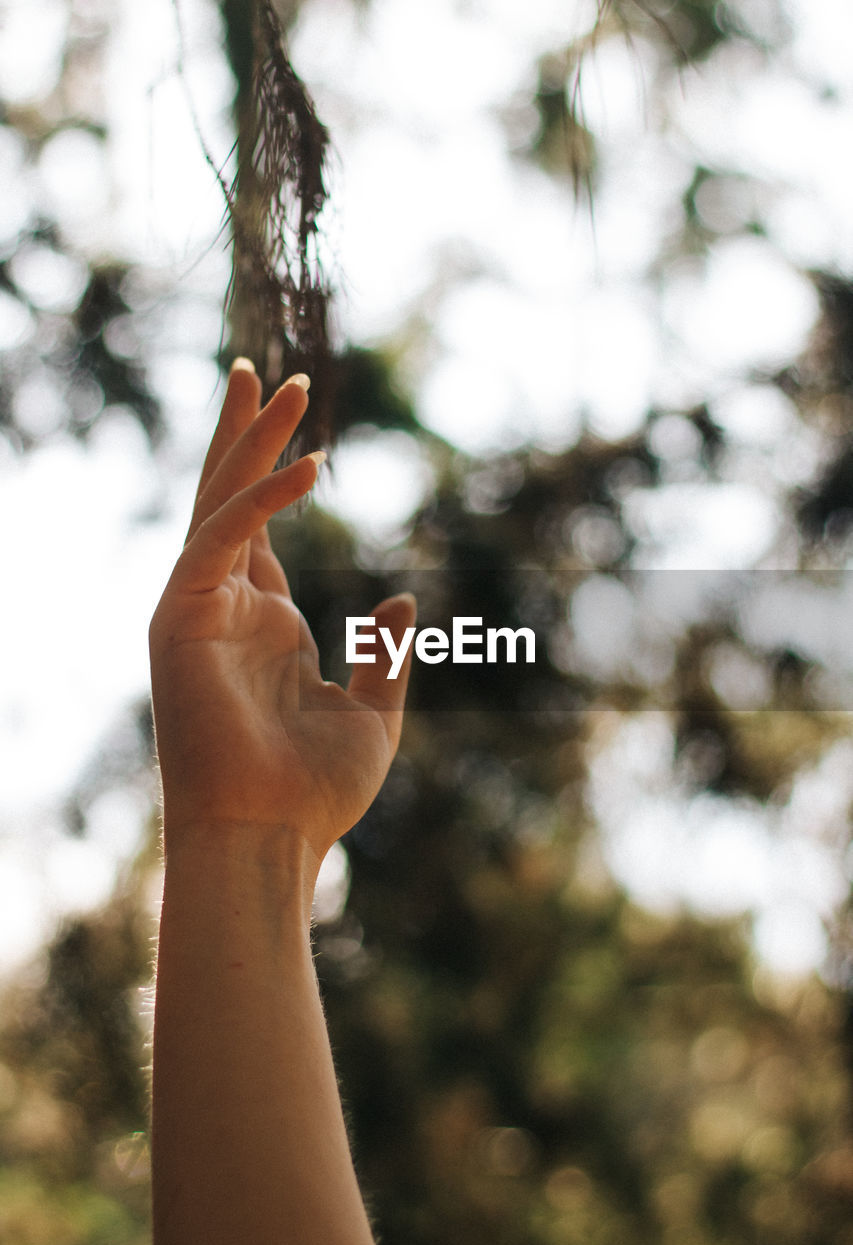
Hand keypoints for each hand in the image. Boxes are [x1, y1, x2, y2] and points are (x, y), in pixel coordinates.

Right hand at [148, 360, 415, 865]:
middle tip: (266, 371)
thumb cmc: (316, 791)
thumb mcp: (371, 713)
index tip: (302, 434)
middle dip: (246, 434)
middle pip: (229, 499)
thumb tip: (403, 595)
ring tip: (280, 380)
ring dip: (248, 441)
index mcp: (263, 624)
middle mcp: (224, 606)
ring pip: (217, 502)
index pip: (260, 529)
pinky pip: (223, 538)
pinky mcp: (180, 618)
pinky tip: (309, 466)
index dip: (277, 474)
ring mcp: (196, 609)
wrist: (269, 839)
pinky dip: (263, 500)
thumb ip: (385, 652)